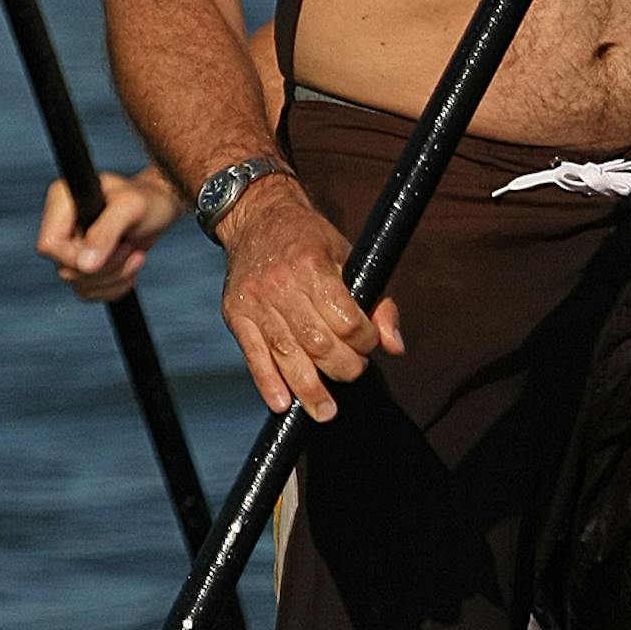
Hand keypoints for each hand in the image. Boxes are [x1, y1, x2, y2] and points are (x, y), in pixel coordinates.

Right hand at [37, 166, 180, 301]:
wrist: (161, 207)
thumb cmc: (148, 199)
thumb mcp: (131, 208)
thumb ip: (105, 232)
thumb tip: (84, 265)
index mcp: (62, 200)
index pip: (49, 245)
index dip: (76, 258)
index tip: (110, 249)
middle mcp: (61, 224)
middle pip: (66, 270)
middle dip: (106, 268)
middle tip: (129, 247)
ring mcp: (71, 246)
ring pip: (79, 285)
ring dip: (115, 277)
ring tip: (134, 253)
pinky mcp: (84, 264)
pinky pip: (89, 292)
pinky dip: (115, 287)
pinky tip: (130, 266)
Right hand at [219, 174, 402, 420]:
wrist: (257, 218)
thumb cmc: (311, 241)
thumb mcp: (350, 257)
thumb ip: (378, 302)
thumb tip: (394, 347)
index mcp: (314, 266)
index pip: (346, 320)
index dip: (363, 342)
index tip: (367, 345)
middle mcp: (282, 284)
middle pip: (318, 343)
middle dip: (342, 367)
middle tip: (352, 372)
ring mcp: (256, 301)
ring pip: (287, 354)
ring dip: (309, 389)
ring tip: (325, 411)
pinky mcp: (236, 315)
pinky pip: (254, 355)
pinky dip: (268, 383)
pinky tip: (282, 404)